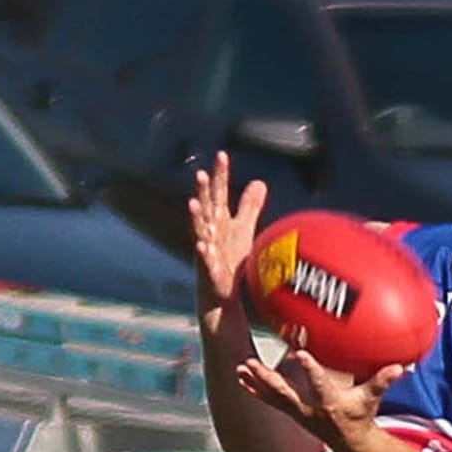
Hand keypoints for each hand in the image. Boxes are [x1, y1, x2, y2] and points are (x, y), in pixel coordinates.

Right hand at [188, 152, 268, 325]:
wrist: (221, 296)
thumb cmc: (229, 260)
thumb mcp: (242, 230)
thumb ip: (249, 206)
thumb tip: (259, 182)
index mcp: (218, 221)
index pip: (218, 193)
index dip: (220, 175)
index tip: (222, 155)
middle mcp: (210, 233)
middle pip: (206, 208)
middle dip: (203, 192)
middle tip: (201, 173)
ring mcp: (207, 251)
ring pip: (199, 231)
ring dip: (195, 217)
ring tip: (192, 203)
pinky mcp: (210, 272)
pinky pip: (205, 261)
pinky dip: (203, 253)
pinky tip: (201, 245)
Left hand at [234, 346, 405, 450]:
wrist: (351, 443)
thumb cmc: (361, 417)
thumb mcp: (372, 399)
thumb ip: (383, 381)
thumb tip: (400, 366)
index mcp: (330, 404)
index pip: (319, 385)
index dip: (310, 370)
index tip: (299, 354)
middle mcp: (309, 410)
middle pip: (285, 394)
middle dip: (268, 379)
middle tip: (252, 364)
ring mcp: (298, 413)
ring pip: (272, 397)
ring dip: (256, 383)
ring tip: (241, 368)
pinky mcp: (292, 412)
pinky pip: (270, 401)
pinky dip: (255, 390)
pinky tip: (241, 378)